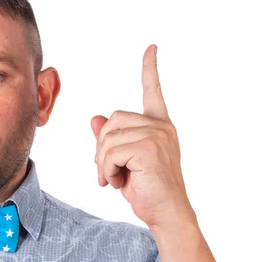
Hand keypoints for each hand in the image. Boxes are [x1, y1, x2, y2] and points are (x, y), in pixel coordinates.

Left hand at [91, 44, 195, 229]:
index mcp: (159, 126)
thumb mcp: (124, 162)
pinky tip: (117, 183)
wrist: (166, 214)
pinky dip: (106, 170)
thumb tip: (95, 118)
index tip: (151, 48)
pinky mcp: (149, 148)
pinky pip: (110, 152)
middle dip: (102, 146)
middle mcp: (160, 126)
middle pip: (112, 119)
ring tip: (114, 179)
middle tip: (107, 171)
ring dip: (103, 163)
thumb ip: (112, 139)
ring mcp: (157, 135)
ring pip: (108, 137)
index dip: (150, 69)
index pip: (152, 91)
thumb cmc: (147, 190)